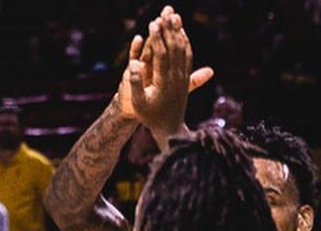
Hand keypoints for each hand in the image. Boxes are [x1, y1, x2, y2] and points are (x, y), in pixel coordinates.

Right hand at [115, 6, 212, 133]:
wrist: (169, 129)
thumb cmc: (149, 117)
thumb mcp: (138, 104)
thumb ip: (134, 84)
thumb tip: (133, 66)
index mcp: (164, 82)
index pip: (162, 54)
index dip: (158, 38)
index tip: (154, 23)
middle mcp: (176, 77)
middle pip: (175, 47)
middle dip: (170, 28)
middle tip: (167, 10)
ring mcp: (183, 77)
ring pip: (183, 49)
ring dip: (179, 31)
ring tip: (175, 16)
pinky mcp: (186, 78)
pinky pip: (188, 56)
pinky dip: (185, 42)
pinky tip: (182, 33)